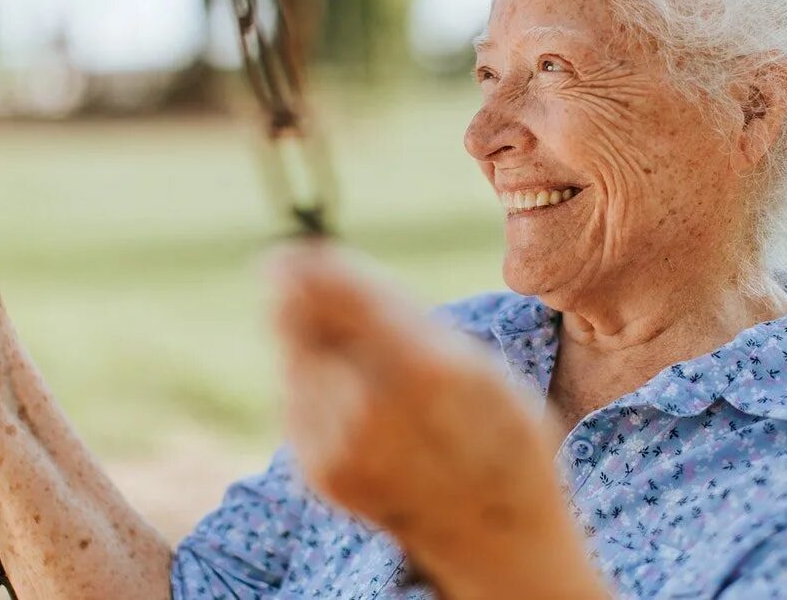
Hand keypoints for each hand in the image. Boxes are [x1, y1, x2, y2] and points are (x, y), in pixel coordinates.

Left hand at [269, 242, 605, 598]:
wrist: (495, 538)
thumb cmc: (497, 433)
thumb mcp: (478, 365)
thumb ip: (403, 320)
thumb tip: (324, 266)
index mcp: (428, 373)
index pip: (345, 300)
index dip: (311, 270)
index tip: (289, 249)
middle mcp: (373, 412)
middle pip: (303, 326)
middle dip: (299, 297)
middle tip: (303, 278)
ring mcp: (340, 449)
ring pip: (294, 358)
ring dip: (309, 339)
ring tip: (360, 356)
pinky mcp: (318, 473)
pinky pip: (297, 400)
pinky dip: (315, 383)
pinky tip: (354, 396)